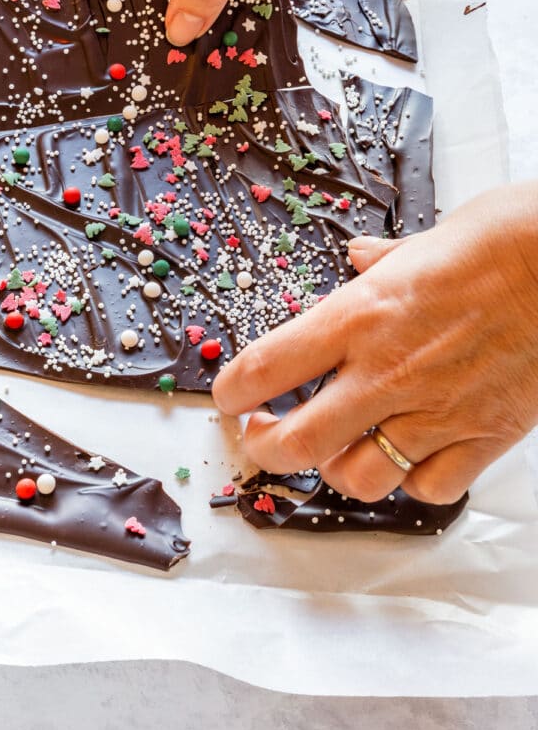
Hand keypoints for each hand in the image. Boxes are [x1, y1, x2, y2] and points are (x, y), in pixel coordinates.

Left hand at [211, 184, 537, 504]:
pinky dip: (413, 481)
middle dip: (265, 450)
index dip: (231, 393)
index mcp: (359, 316)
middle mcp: (386, 372)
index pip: (264, 369)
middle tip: (262, 439)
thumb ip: (379, 263)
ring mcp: (435, 412)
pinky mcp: (484, 437)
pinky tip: (411, 457)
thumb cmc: (500, 241)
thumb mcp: (421, 241)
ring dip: (337, 470)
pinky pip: (430, 488)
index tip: (228, 399)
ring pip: (359, 479)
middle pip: (297, 443)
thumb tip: (358, 258)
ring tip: (337, 450)